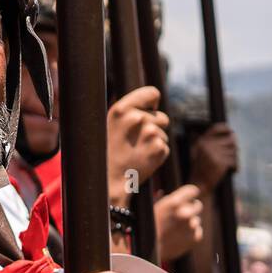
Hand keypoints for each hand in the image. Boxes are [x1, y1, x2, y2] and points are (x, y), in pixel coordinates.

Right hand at [107, 86, 169, 205]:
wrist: (107, 179)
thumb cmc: (108, 150)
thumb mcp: (112, 123)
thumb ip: (131, 110)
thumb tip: (152, 101)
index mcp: (121, 109)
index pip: (152, 93)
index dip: (151, 103)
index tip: (146, 112)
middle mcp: (137, 119)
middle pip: (161, 117)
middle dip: (153, 127)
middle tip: (134, 141)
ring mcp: (150, 134)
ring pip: (163, 133)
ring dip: (154, 142)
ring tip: (136, 150)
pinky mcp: (159, 149)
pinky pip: (164, 147)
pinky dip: (156, 154)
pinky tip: (141, 159)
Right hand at [155, 184, 204, 260]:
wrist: (149, 251)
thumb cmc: (147, 228)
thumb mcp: (152, 209)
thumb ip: (165, 200)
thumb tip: (168, 194)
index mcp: (174, 203)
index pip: (192, 191)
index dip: (189, 194)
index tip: (187, 197)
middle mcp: (185, 213)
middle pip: (197, 205)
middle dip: (191, 208)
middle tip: (181, 213)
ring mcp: (192, 226)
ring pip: (196, 219)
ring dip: (189, 222)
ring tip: (175, 228)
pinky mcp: (195, 237)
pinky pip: (197, 231)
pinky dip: (191, 233)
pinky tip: (179, 235)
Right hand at [189, 123, 238, 192]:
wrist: (199, 183)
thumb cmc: (201, 167)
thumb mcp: (200, 152)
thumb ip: (210, 141)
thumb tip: (232, 133)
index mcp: (201, 142)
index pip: (216, 128)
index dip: (225, 128)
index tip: (230, 130)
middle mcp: (207, 146)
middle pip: (230, 139)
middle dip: (233, 147)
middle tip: (231, 154)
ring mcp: (214, 154)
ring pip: (234, 150)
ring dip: (234, 157)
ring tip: (227, 163)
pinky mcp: (221, 162)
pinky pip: (234, 160)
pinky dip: (234, 165)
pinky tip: (229, 169)